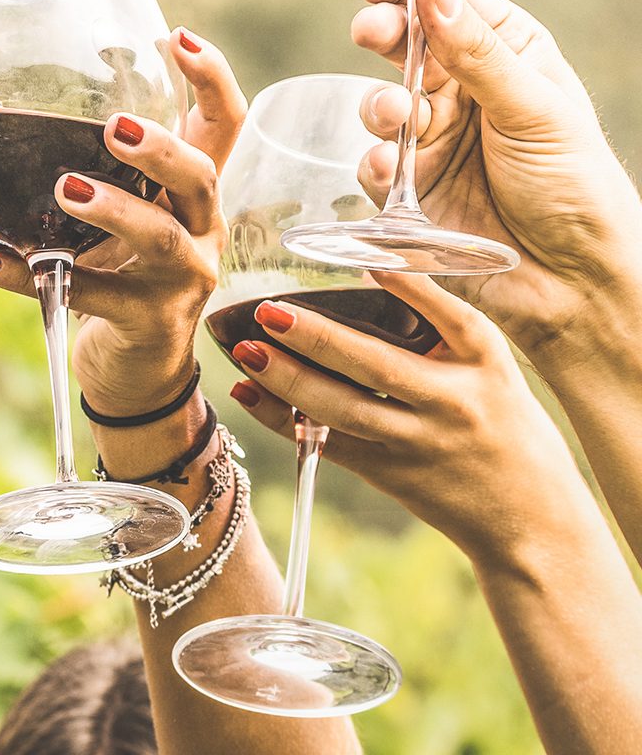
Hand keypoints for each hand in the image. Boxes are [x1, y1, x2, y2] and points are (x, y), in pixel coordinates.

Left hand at [0, 29, 244, 415]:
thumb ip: (45, 155)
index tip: (178, 37)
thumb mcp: (96, 213)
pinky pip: (90, 297)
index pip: (225, 124)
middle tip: (114, 128)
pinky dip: (31, 278)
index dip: (212, 79)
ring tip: (65, 188)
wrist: (135, 371)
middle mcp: (200, 228)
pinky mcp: (148, 324)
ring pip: (160, 238)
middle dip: (162, 149)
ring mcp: (181, 279)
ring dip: (115, 210)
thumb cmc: (114, 270)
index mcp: (192, 190)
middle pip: (201, 176)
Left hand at [228, 271, 574, 559]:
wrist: (530, 519)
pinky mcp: (387, 473)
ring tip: (247, 350)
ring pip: (342, 410)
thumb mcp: (490, 363)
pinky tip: (247, 392)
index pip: (451, 317)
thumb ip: (442, 318)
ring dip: (288, 381)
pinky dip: (281, 419)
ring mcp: (415, 443)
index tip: (369, 258)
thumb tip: (375, 263)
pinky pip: (326, 443)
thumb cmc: (504, 420)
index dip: (411, 288)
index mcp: (482, 363)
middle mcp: (450, 403)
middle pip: (376, 368)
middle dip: (318, 338)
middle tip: (269, 311)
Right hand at [352, 0, 641, 357]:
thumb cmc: (576, 188)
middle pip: (404, 43)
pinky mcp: (408, 190)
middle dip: (381, 32)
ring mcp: (433, 139)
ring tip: (394, 117)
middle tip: (371, 30)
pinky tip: (389, 170)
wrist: (574, 284)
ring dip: (379, 104)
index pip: (450, 1)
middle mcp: (465, 90)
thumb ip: (477, 53)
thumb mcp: (535, 110)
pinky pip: (373, 164)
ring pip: (381, 102)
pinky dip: (375, 163)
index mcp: (508, 54)